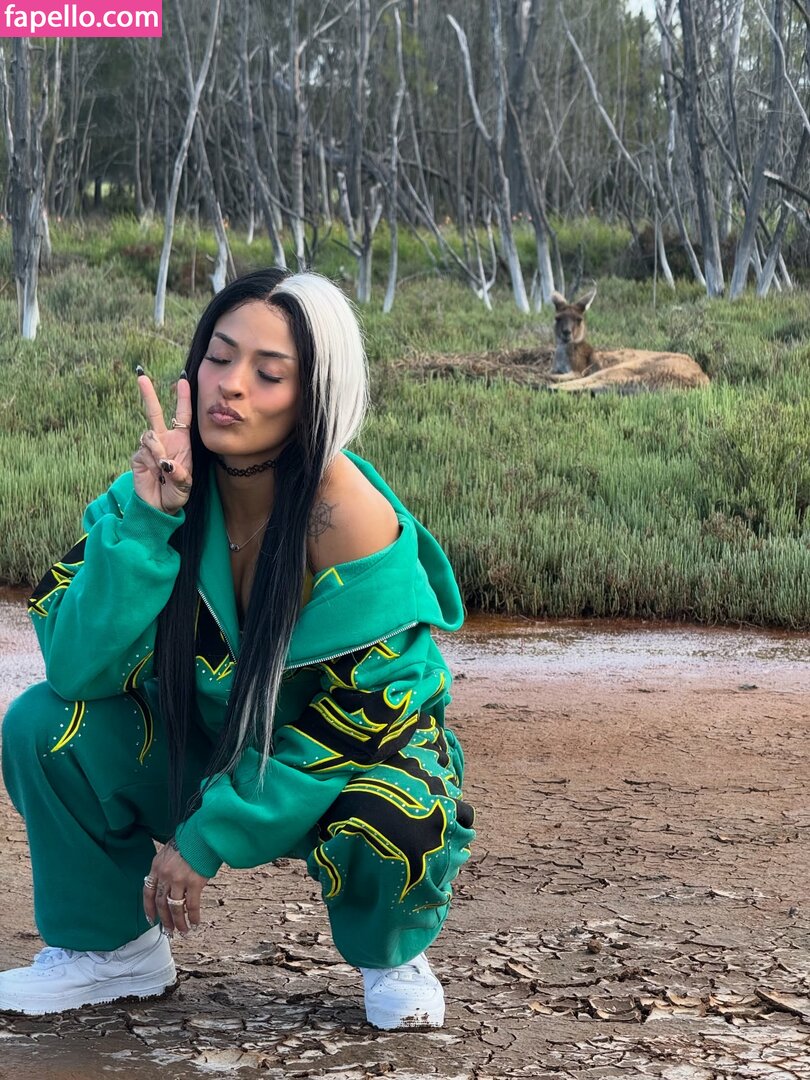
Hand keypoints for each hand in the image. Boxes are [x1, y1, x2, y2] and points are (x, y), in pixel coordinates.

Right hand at [132, 372, 192, 513]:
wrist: (160, 507)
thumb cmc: (177, 493)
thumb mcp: (186, 485)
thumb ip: (180, 473)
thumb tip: (165, 462)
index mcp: (180, 442)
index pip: (182, 416)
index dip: (182, 399)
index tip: (182, 380)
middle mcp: (164, 441)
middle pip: (154, 412)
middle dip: (148, 394)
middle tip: (140, 375)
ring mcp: (149, 448)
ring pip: (149, 435)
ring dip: (158, 450)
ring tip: (164, 469)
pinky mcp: (138, 457)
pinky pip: (144, 450)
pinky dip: (152, 459)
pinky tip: (156, 471)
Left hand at [144, 838, 208, 936]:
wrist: (204, 832)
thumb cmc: (190, 840)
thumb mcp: (169, 851)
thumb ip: (165, 869)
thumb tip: (168, 887)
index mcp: (156, 866)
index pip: (147, 892)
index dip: (149, 908)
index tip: (151, 920)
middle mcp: (165, 875)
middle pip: (161, 903)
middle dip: (165, 919)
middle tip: (169, 930)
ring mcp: (179, 880)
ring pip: (175, 907)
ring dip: (178, 922)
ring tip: (182, 931)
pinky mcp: (194, 882)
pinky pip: (191, 905)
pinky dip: (193, 916)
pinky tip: (195, 923)